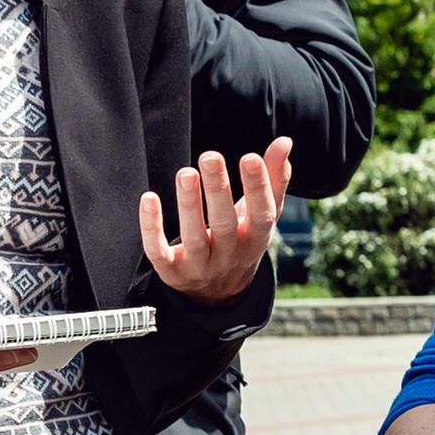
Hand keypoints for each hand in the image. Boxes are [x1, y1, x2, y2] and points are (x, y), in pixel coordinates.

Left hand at [141, 138, 293, 302]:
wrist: (218, 293)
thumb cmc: (241, 239)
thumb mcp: (262, 215)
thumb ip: (275, 178)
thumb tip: (284, 142)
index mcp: (255, 240)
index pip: (261, 215)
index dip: (258, 187)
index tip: (251, 158)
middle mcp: (229, 256)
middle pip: (225, 224)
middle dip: (217, 190)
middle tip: (211, 157)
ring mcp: (200, 266)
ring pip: (194, 238)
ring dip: (189, 204)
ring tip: (186, 173)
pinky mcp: (171, 272)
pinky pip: (158, 252)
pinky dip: (151, 227)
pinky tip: (149, 198)